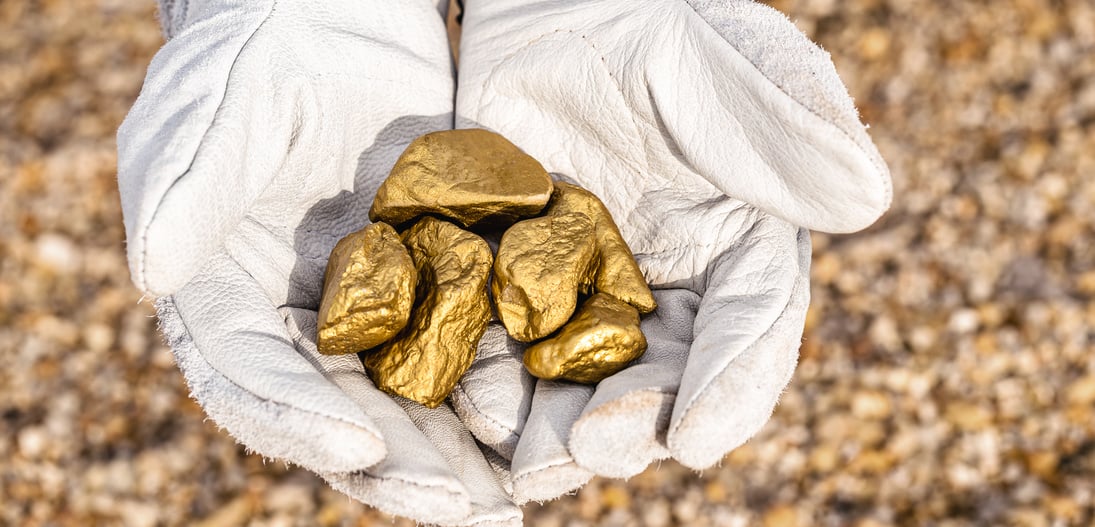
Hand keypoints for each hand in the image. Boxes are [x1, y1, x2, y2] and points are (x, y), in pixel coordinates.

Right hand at [118, 1, 519, 523]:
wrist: (334, 10)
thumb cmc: (258, 50)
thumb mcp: (219, 108)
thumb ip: (186, 185)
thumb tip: (148, 272)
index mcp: (227, 296)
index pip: (250, 377)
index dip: (296, 418)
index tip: (360, 444)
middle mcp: (300, 321)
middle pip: (342, 413)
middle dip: (403, 467)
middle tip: (466, 510)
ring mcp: (372, 308)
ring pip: (415, 399)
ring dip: (463, 454)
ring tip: (515, 499)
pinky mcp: (437, 280)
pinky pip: (472, 345)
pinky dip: (508, 385)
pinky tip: (552, 416)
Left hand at [449, 0, 891, 501]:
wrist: (546, 9)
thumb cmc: (649, 22)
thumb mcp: (718, 62)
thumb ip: (787, 126)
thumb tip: (866, 199)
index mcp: (741, 246)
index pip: (751, 325)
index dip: (731, 386)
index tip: (700, 438)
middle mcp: (673, 285)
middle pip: (666, 372)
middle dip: (636, 419)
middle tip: (598, 451)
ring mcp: (591, 292)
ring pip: (584, 375)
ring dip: (559, 423)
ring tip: (533, 460)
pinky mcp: (519, 284)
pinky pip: (507, 342)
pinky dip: (493, 375)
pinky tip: (471, 401)